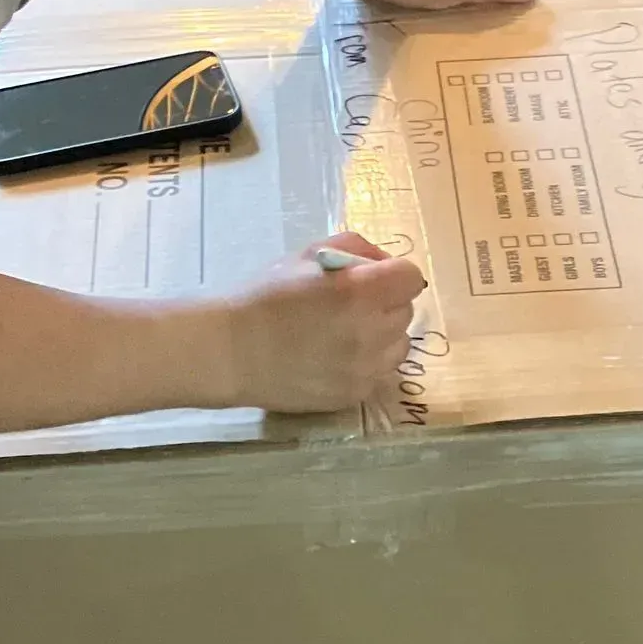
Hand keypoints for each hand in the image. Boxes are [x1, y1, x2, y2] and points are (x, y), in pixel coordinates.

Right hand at [222, 235, 427, 412]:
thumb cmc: (266, 296)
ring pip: (399, 345)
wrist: (231, 351)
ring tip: (346, 333)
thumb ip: (356, 249)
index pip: (411, 278)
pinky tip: (335, 357)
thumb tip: (385, 264)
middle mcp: (370, 331)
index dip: (393, 275)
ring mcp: (365, 368)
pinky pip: (380, 372)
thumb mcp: (309, 253)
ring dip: (382, 335)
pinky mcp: (356, 394)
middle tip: (350, 305)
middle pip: (406, 311)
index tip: (372, 279)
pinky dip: (367, 363)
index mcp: (359, 290)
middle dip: (385, 303)